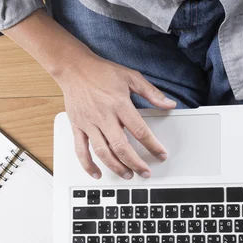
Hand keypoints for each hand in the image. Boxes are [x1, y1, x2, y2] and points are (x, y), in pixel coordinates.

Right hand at [56, 52, 176, 178]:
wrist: (73, 67)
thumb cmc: (101, 71)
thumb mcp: (131, 76)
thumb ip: (151, 92)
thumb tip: (169, 104)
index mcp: (119, 104)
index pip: (140, 130)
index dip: (152, 146)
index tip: (161, 154)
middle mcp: (103, 116)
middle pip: (121, 146)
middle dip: (135, 163)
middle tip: (145, 172)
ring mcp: (89, 123)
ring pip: (103, 152)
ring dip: (116, 167)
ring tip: (127, 175)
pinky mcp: (77, 126)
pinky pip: (81, 150)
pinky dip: (88, 165)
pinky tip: (97, 173)